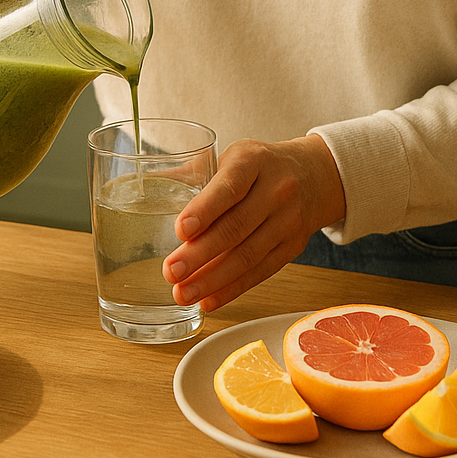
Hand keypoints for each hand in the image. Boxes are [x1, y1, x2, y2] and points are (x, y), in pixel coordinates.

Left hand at [162, 134, 345, 312]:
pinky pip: (261, 272)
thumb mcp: (232, 157)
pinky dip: (233, 289)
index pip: (230, 186)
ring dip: (212, 279)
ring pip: (248, 255)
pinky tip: (209, 300)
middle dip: (201, 254)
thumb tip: (140, 184)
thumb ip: (192, 173)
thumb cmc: (260, 166)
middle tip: (171, 271)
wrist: (315, 175)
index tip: (180, 229)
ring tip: (182, 293)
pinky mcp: (292, 246)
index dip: (205, 210)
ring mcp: (288, 220)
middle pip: (237, 227)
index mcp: (253, 160)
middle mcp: (276, 189)